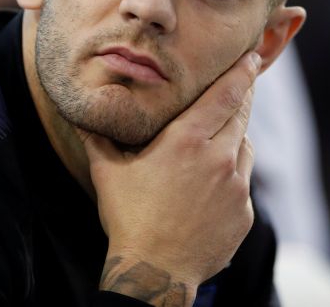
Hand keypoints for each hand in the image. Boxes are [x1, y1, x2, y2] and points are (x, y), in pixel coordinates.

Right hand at [82, 51, 260, 306]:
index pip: (226, 94)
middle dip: (239, 99)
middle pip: (240, 115)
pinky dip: (232, 174)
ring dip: (233, 139)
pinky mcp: (245, 213)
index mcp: (188, 140)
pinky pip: (243, 181)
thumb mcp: (108, 171)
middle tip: (237, 87)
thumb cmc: (129, 217)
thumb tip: (79, 114)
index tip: (251, 57)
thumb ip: (97, 137)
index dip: (241, 72)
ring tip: (211, 145)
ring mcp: (236, 187)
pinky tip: (210, 186)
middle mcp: (219, 158)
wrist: (155, 271)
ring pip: (244, 147)